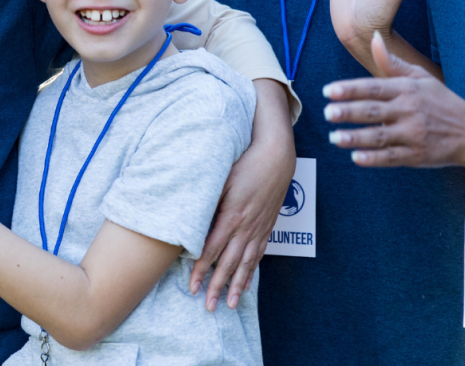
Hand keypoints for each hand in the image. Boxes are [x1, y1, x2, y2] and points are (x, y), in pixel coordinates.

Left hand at [189, 116, 293, 310]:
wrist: (276, 157)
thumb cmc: (244, 164)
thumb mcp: (220, 179)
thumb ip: (206, 200)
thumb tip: (188, 216)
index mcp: (231, 216)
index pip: (212, 249)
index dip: (201, 269)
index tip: (192, 286)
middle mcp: (246, 227)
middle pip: (229, 263)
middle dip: (218, 286)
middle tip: (209, 307)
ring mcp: (259, 229)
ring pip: (246, 264)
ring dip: (237, 286)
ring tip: (231, 305)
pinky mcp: (267, 227)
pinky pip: (258, 255)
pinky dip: (251, 271)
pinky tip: (247, 284)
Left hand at [324, 33, 464, 167]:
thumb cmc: (442, 102)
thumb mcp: (421, 78)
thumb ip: (392, 62)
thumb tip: (373, 37)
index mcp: (407, 90)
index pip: (373, 88)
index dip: (349, 89)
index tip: (328, 91)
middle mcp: (409, 111)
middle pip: (373, 111)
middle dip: (348, 112)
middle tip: (327, 113)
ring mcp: (413, 134)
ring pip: (379, 136)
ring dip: (355, 138)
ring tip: (334, 137)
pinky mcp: (417, 156)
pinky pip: (391, 157)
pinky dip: (373, 158)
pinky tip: (355, 157)